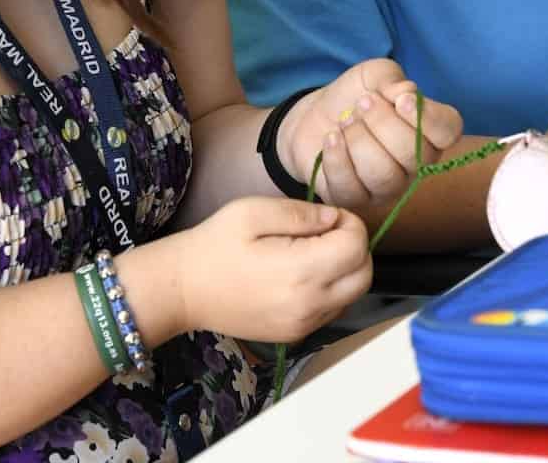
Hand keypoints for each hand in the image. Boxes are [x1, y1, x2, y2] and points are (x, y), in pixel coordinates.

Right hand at [174, 196, 371, 341]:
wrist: (183, 291)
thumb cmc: (214, 245)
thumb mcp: (252, 211)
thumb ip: (301, 213)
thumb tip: (334, 219)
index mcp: (300, 271)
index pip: (356, 246)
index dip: (349, 223)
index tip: (327, 217)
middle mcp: (309, 305)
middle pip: (365, 274)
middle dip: (355, 247)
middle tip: (325, 232)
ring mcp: (303, 325)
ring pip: (353, 294)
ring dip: (346, 269)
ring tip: (312, 252)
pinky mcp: (296, 336)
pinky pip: (333, 310)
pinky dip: (332, 289)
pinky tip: (303, 274)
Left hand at [280, 59, 462, 206]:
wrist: (314, 116)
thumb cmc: (354, 96)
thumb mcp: (373, 76)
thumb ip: (391, 79)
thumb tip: (406, 92)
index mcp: (427, 132)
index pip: (448, 132)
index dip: (428, 118)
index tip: (401, 100)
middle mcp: (413, 165)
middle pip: (414, 155)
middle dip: (383, 124)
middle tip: (362, 103)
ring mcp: (385, 187)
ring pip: (383, 175)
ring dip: (359, 141)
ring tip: (344, 121)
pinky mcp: (354, 199)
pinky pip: (351, 188)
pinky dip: (337, 158)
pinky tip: (331, 138)